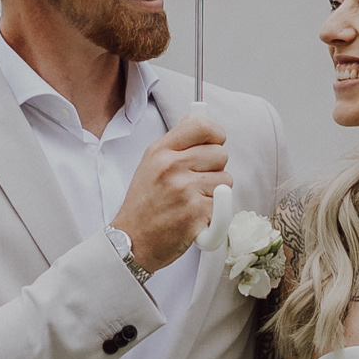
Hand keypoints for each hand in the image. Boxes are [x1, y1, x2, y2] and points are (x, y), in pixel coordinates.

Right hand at [112, 112, 231, 274]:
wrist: (132, 242)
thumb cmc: (143, 205)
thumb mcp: (150, 165)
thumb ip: (175, 142)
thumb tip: (196, 116)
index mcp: (160, 151)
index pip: (202, 125)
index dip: (215, 134)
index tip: (214, 144)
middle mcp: (172, 166)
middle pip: (220, 154)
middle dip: (215, 169)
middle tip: (197, 183)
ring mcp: (185, 190)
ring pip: (226, 181)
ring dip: (216, 194)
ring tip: (193, 202)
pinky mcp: (197, 213)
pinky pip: (224, 205)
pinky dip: (215, 215)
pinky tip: (196, 218)